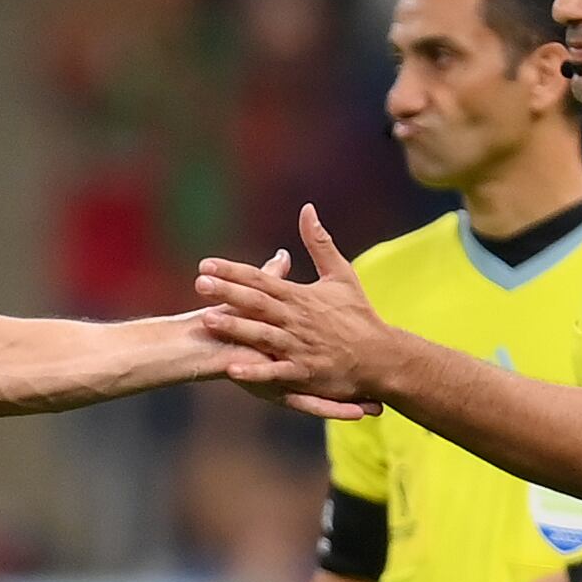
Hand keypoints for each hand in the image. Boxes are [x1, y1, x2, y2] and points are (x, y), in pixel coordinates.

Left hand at [198, 211, 409, 412]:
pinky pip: (277, 372)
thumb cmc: (359, 315)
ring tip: (208, 321)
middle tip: (200, 283)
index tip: (206, 264)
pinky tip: (232, 369)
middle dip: (227, 293)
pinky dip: (256, 370)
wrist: (382, 356)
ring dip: (236, 328)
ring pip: (263, 335)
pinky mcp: (305, 372)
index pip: (262, 279)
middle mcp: (297, 320)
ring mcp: (300, 347)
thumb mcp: (341, 274)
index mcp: (301, 297)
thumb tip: (307, 209)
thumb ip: (319, 243)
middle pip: (257, 303)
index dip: (233, 271)